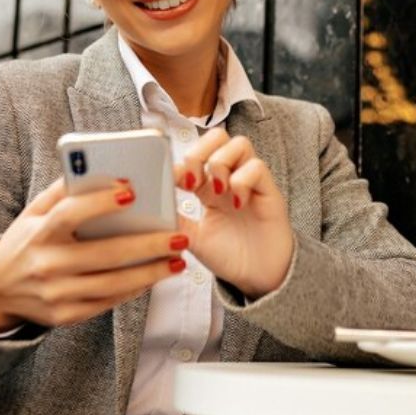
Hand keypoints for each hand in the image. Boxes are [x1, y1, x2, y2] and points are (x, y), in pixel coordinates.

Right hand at [0, 177, 188, 330]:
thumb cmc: (25, 242)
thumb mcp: (33, 213)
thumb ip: (61, 192)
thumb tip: (100, 170)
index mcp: (39, 233)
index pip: (70, 213)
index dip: (99, 202)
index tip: (131, 191)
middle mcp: (47, 264)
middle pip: (105, 254)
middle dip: (147, 245)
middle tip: (179, 235)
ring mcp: (57, 294)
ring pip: (113, 283)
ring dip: (151, 272)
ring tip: (178, 260)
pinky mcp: (66, 315)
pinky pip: (108, 301)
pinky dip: (134, 289)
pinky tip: (155, 276)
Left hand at [174, 128, 293, 298]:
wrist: (258, 278)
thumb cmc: (228, 256)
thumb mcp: (192, 238)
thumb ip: (173, 222)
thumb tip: (147, 208)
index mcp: (207, 186)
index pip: (193, 155)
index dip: (179, 163)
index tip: (169, 182)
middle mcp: (229, 178)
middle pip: (217, 136)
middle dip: (200, 151)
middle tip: (192, 181)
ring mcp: (250, 182)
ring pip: (239, 143)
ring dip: (221, 162)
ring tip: (216, 190)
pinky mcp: (268, 192)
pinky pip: (257, 167)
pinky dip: (243, 180)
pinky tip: (236, 203)